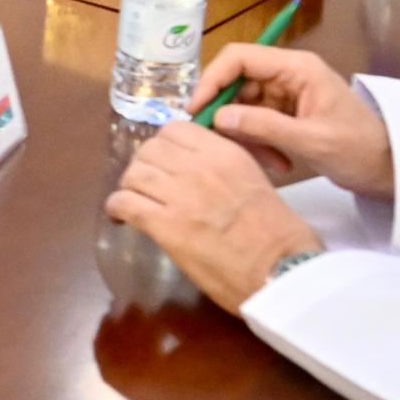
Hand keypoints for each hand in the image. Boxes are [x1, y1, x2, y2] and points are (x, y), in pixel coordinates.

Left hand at [109, 124, 328, 304]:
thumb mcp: (256, 182)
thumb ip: (225, 169)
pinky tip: (121, 217)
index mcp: (225, 153)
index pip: (176, 130)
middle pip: (150, 150)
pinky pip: (125, 203)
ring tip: (135, 201)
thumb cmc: (280, 233)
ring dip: (130, 187)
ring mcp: (180, 195)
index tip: (166, 161)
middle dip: (145, 165)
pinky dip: (117, 208)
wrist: (282, 269)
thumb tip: (198, 170)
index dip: (165, 145)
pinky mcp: (165, 225)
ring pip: (133, 174)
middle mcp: (198, 167)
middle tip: (147, 185)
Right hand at [182, 47, 389, 196]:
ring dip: (245, 136)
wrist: (388, 170)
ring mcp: (286, 95)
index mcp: (297, 68)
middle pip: (237, 84)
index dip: (213, 79)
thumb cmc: (360, 149)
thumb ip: (265, 126)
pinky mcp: (286, 115)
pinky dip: (258, 144)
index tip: (197, 109)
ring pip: (242, 107)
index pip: (240, 57)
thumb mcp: (312, 140)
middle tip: (219, 143)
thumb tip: (220, 117)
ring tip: (266, 162)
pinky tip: (277, 164)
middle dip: (227, 114)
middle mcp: (288, 75)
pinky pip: (255, 124)